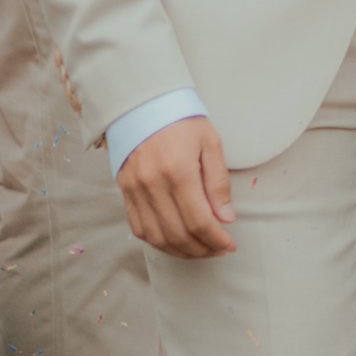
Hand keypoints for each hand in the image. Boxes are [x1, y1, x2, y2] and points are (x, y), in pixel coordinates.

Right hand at [118, 116, 236, 259]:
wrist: (143, 105)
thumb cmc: (182, 120)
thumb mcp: (210, 143)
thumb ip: (218, 183)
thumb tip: (225, 218)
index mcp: (178, 171)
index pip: (199, 221)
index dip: (217, 240)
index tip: (230, 245)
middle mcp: (153, 184)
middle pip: (179, 234)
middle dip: (203, 249)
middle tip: (219, 250)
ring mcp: (135, 190)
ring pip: (157, 237)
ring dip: (181, 251)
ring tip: (201, 250)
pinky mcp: (125, 191)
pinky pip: (139, 228)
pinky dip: (159, 242)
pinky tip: (176, 242)